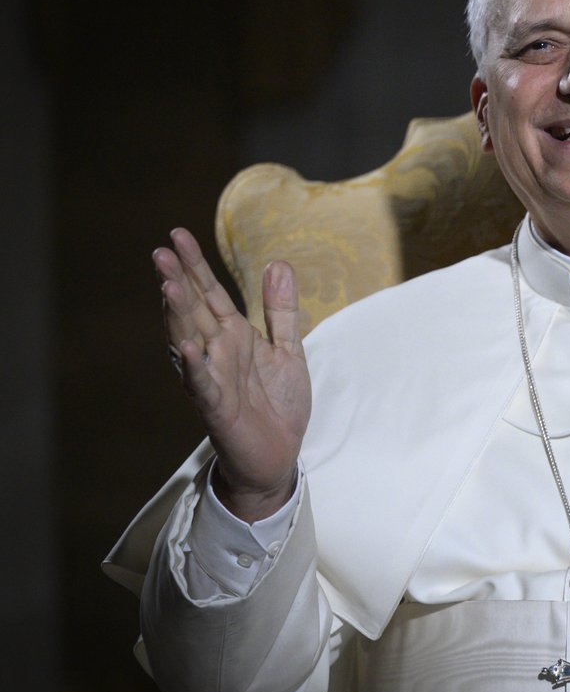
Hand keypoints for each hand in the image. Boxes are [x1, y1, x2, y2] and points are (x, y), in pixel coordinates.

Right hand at [155, 228, 310, 521]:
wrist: (279, 456)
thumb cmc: (277, 404)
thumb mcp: (287, 350)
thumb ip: (280, 310)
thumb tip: (278, 263)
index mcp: (234, 336)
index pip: (209, 294)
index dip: (195, 266)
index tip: (177, 235)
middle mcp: (216, 352)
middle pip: (193, 311)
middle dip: (177, 281)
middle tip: (160, 251)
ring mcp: (213, 378)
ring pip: (189, 340)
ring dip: (177, 316)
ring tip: (166, 286)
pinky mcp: (217, 408)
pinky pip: (203, 385)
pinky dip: (194, 366)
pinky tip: (186, 346)